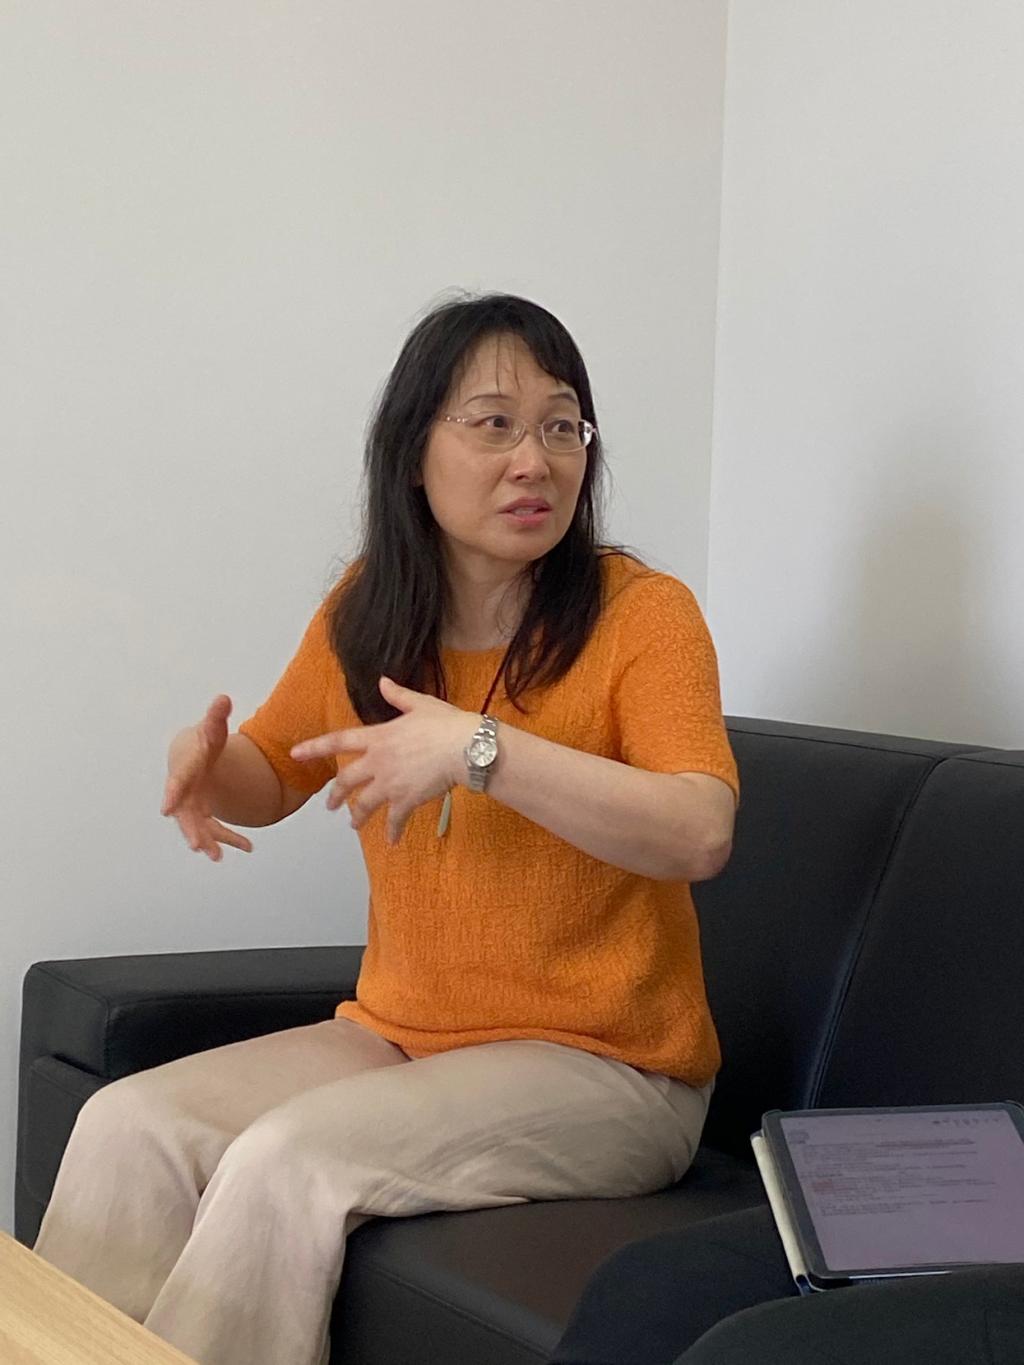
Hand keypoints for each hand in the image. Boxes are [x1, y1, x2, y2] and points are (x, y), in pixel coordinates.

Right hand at [161, 695, 253, 861]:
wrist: (195, 755)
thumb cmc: (202, 741)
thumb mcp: (212, 729)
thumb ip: (216, 717)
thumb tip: (223, 698)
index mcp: (184, 770)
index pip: (175, 783)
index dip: (171, 795)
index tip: (166, 810)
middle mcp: (184, 793)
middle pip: (184, 814)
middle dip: (190, 830)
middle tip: (197, 846)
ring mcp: (192, 806)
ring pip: (198, 827)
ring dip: (208, 841)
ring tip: (216, 858)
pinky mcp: (203, 814)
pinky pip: (215, 829)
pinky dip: (229, 839)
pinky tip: (248, 847)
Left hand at [290, 676, 473, 843]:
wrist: (466, 748)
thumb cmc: (446, 723)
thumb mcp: (420, 704)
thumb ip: (397, 695)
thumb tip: (383, 681)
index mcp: (378, 737)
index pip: (338, 741)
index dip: (314, 748)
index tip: (296, 754)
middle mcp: (378, 762)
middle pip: (346, 781)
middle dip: (336, 795)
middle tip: (331, 805)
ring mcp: (390, 783)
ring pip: (364, 804)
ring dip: (358, 816)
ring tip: (354, 825)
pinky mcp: (407, 800)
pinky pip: (394, 819)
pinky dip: (392, 831)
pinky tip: (392, 841)